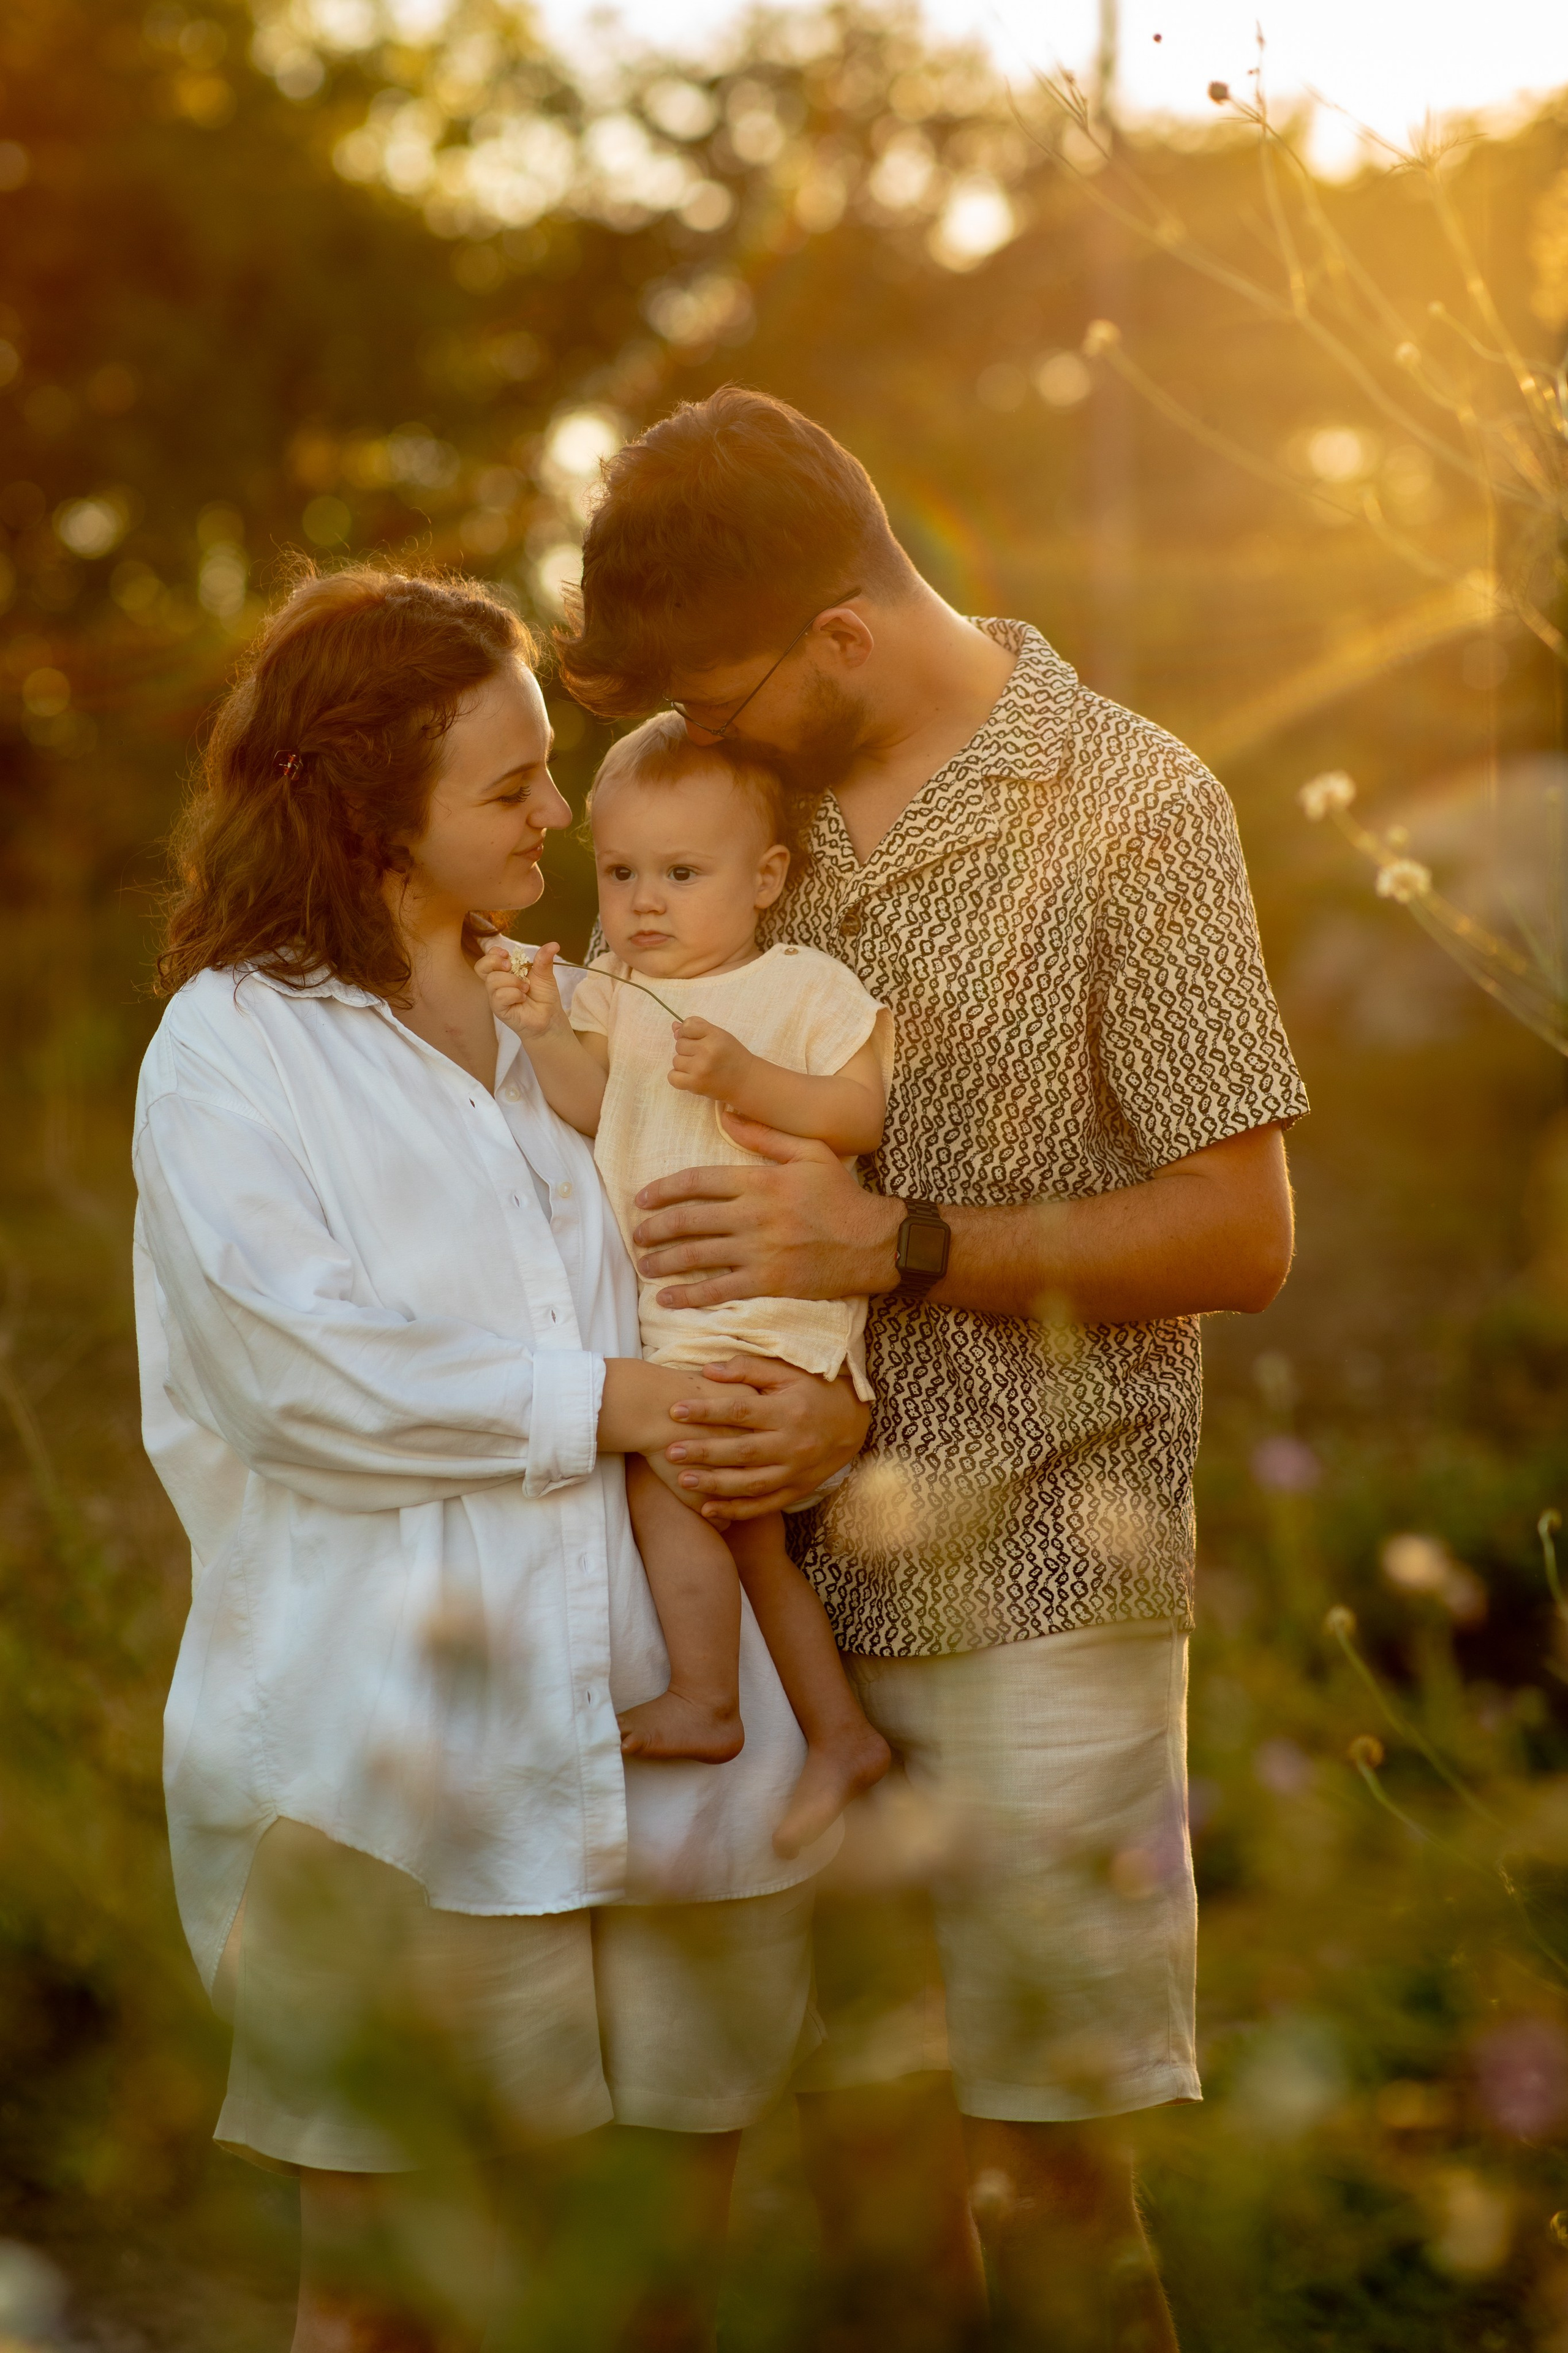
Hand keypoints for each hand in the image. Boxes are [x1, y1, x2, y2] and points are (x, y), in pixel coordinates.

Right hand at [476, 938, 568, 1043]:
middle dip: (495, 962)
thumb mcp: (545, 974)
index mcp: (505, 972)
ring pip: (492, 981)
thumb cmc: (544, 996)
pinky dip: (513, 994)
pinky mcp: (499, 1009)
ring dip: (512, 981)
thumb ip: (544, 959)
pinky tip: (522, 998)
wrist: (549, 1017)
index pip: (488, 958)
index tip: (507, 954)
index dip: (493, 953)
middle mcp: (498, 983)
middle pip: (481, 967)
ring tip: (526, 988)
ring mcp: (497, 996)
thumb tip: (554, 944)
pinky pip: (499, 996)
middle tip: (511, 967)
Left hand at [632, 1117, 904, 1308]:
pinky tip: (668, 1298)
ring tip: (644, 1266)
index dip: (664, 1190)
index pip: (698, 1182)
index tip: (642, 1198)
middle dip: (656, 1228)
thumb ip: (765, 1135)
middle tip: (637, 1235)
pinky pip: (720, 1290)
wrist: (874, 1243)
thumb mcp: (809, 1153)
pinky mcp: (768, 1281)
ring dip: (664, 1261)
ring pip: (698, 1255)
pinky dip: (690, 1295)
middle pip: (689, 1219)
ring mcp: (759, 1250)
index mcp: (760, 1181)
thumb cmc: (842, 1196)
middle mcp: (753, 1214)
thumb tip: (725, 1115)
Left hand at [665, 1357, 870, 1520]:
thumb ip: (748, 1369)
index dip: (707, 1412)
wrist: (853, 1422)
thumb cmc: (813, 1390)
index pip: (741, 1411)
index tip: (675, 1410)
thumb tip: (707, 1370)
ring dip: (715, 1485)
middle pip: (742, 1451)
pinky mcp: (797, 1490)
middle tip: (671, 1451)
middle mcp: (793, 1444)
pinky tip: (708, 1510)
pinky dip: (737, 1510)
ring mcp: (796, 1471)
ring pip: (751, 1483)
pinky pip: (765, 1505)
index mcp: (788, 1411)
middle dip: (704, 1452)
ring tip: (683, 1481)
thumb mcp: (787, 1373)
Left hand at [668, 1016, 752, 1102]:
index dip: (688, 1033)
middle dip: (688, 1050)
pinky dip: (678, 1077)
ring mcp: (700, 1069)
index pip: (687, 1026)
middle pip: (679, 1044)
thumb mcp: (719, 1035)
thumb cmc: (732, 1056)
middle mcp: (707, 1051)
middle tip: (704, 1056)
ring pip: (676, 1061)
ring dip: (684, 1064)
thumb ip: (697, 1027)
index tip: (696, 1039)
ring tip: (700, 1067)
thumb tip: (674, 1027)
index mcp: (715, 1035)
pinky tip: (690, 1076)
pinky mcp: (695, 1084)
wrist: (745, 1081)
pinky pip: (672, 1077)